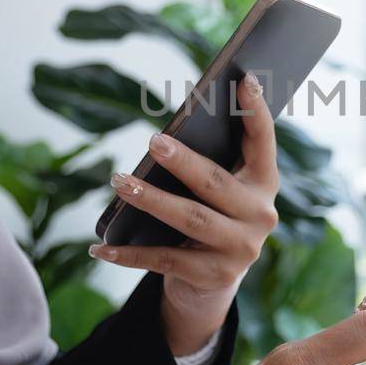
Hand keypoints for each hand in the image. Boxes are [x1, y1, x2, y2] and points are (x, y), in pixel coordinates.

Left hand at [90, 72, 280, 354]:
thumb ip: (208, 164)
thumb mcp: (219, 191)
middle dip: (183, 162)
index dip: (256, 112)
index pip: (263, 143)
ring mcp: (241, 250)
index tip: (243, 79)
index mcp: (265, 184)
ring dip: (151, 200)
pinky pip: (165, 260)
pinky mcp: (214, 276)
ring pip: (191, 220)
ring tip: (119, 182)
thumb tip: (166, 136)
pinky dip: (129, 254)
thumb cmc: (210, 217)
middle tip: (153, 141)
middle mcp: (261, 216)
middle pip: (216, 184)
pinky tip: (100, 246)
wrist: (212, 284)